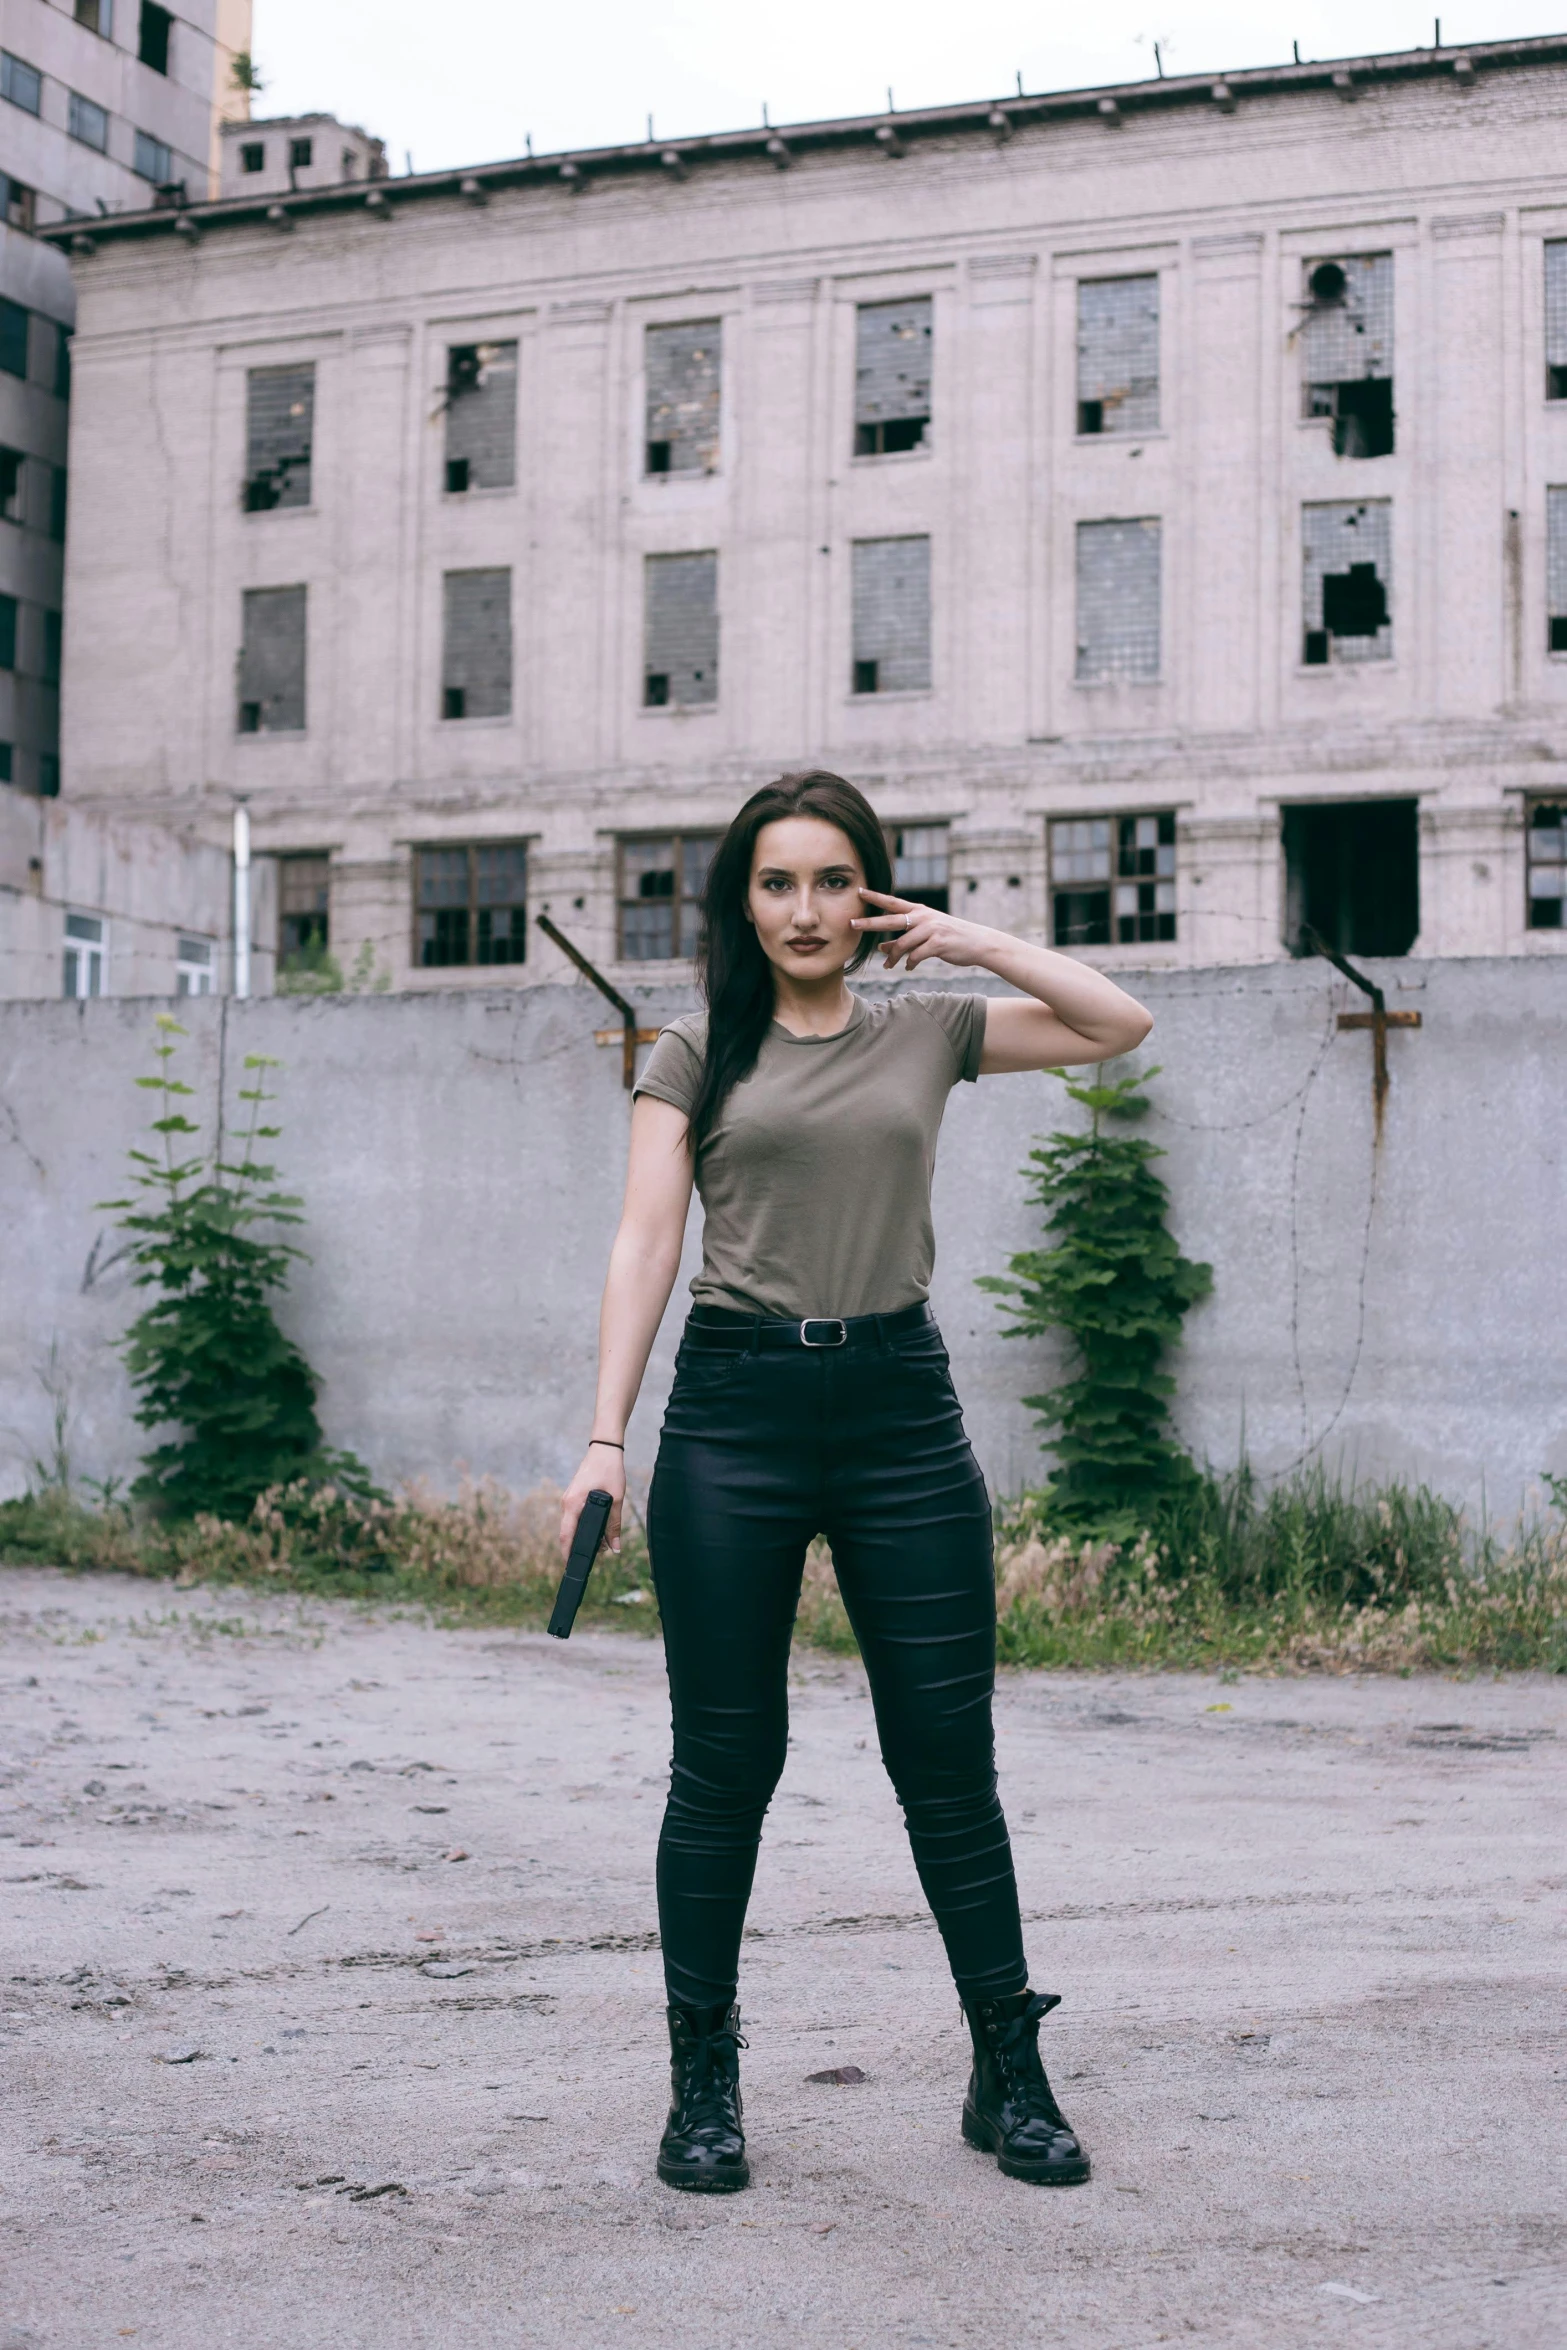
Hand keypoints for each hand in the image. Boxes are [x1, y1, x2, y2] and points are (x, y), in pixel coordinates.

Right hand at [559, 1445, 626, 1561]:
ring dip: (583, 1536)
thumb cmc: (609, 1470)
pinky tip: (598, 1530)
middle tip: (598, 1556)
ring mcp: (568, 1500)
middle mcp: (567, 1503)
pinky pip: (574, 1517)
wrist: (604, 1449)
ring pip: (572, 1525)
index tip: (571, 1567)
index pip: (566, 1535)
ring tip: (603, 1544)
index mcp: (573, 1504)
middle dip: (580, 1547)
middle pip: (568, 1532)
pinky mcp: (574, 1497)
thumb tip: (615, 1547)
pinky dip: (583, 1525)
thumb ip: (614, 1525)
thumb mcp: (616, 1499)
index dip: (567, 1553)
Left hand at [851, 889, 999, 972]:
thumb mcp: (926, 934)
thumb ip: (904, 938)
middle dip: (869, 923)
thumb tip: (880, 948)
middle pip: (890, 920)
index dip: (875, 897)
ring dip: (892, 957)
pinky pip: (915, 956)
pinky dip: (909, 964)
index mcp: (919, 911)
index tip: (859, 891)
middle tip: (851, 924)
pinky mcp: (938, 944)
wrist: (978, 942)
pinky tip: (908, 968)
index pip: (892, 902)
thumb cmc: (950, 937)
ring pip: (901, 944)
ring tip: (887, 966)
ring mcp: (931, 930)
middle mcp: (923, 917)